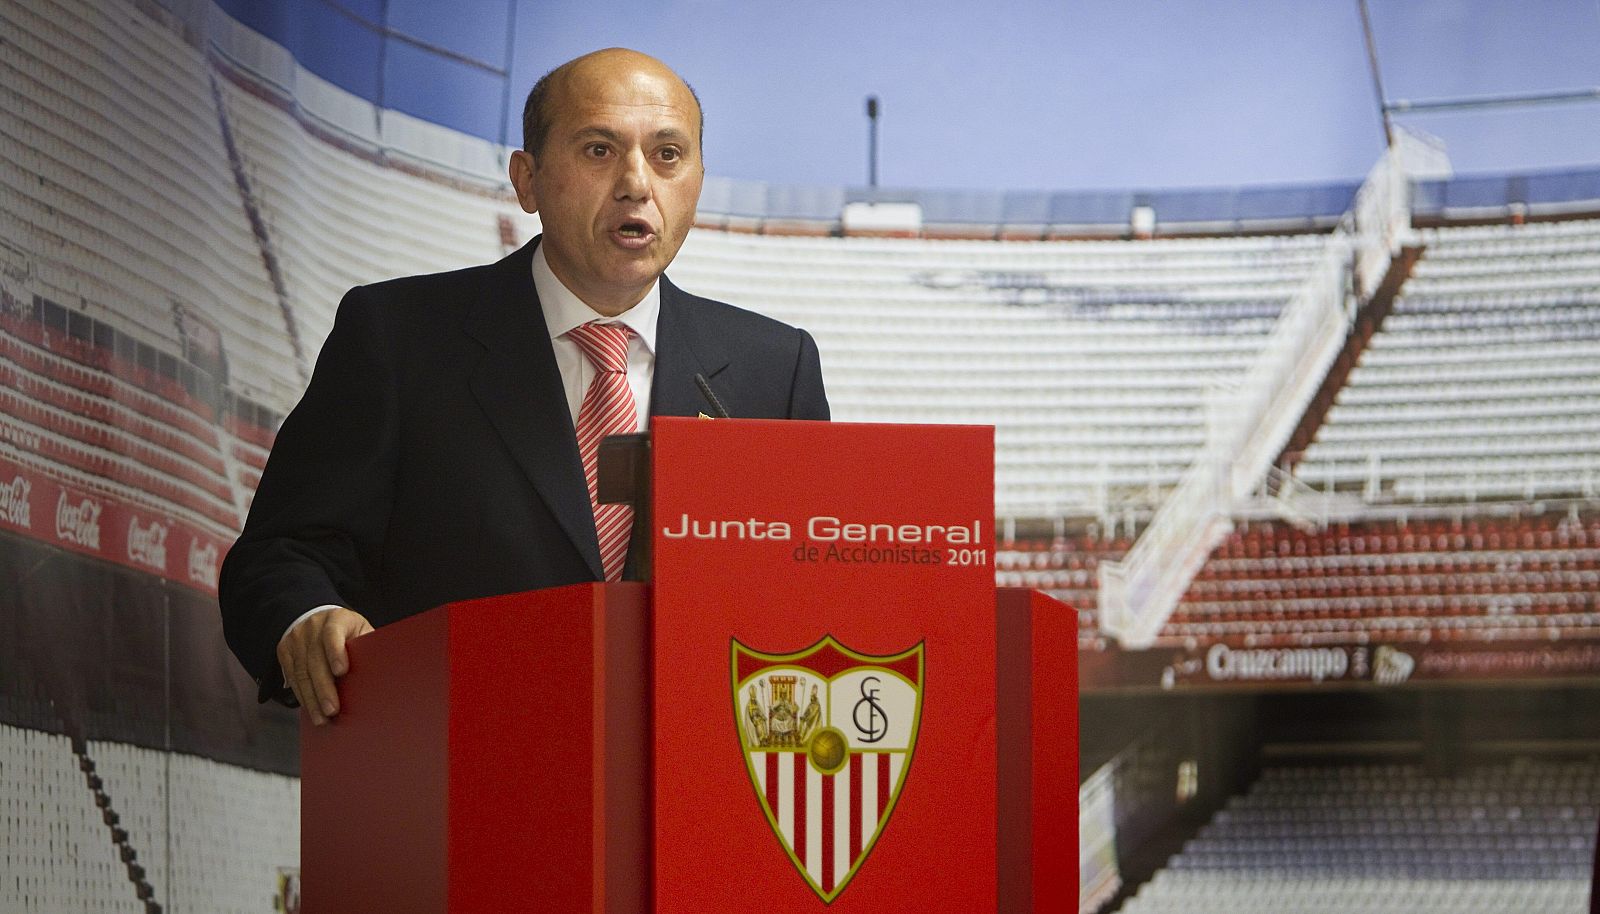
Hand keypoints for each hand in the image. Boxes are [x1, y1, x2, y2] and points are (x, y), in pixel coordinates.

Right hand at [277, 607, 373, 724]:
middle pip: (315, 660)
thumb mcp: (359, 629)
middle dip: (324, 688)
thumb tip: (384, 671)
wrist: (315, 616)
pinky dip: (302, 695)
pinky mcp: (284, 651)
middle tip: (332, 710)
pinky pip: (292, 678)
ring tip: (321, 718)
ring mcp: (296, 639)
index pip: (333, 633)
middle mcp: (312, 627)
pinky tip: (311, 708)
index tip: (342, 671)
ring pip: (301, 673)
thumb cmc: (346, 629)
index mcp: (336, 619)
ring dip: (312, 699)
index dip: (336, 652)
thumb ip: (366, 646)